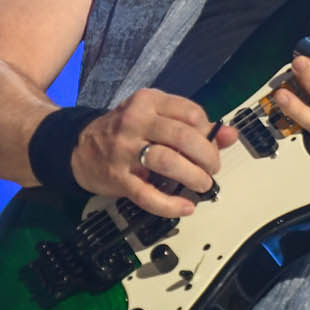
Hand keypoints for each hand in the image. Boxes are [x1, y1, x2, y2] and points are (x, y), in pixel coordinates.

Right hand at [71, 87, 237, 215]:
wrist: (78, 147)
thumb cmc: (125, 132)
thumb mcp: (156, 118)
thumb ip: (194, 125)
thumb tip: (231, 135)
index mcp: (148, 101)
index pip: (191, 113)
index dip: (209, 133)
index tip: (211, 146)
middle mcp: (135, 120)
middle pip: (183, 136)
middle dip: (207, 157)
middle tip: (212, 169)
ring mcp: (124, 149)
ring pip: (168, 161)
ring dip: (193, 177)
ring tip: (202, 185)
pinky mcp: (116, 177)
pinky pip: (147, 194)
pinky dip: (170, 205)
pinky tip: (185, 208)